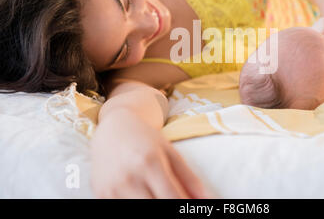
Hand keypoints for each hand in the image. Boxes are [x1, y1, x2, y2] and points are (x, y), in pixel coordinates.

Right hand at [90, 110, 212, 198]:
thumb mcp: (171, 153)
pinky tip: (144, 196)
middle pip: (156, 208)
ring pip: (139, 212)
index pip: (173, 198)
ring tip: (158, 194)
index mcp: (150, 163)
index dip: (185, 208)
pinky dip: (137, 206)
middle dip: (171, 209)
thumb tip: (208, 200)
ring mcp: (112, 189)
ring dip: (153, 207)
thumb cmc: (146, 139)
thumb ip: (190, 179)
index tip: (192, 208)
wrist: (113, 128)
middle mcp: (129, 177)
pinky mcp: (100, 195)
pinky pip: (121, 209)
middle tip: (176, 199)